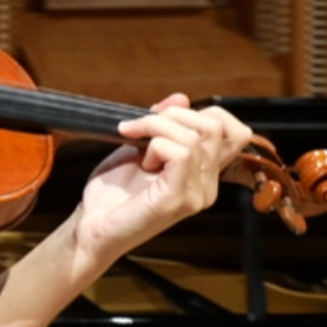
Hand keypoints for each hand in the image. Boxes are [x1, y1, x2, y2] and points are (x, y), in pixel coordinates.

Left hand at [70, 93, 253, 267]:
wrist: (90, 227)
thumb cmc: (112, 194)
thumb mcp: (138, 148)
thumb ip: (161, 125)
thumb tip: (181, 98)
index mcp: (204, 174)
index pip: (236, 132)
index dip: (202, 113)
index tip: (162, 116)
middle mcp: (208, 186)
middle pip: (215, 126)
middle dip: (172, 114)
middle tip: (138, 127)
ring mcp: (196, 194)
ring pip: (195, 136)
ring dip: (156, 128)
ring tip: (136, 147)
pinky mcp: (178, 199)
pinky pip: (182, 153)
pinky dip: (156, 145)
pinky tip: (141, 161)